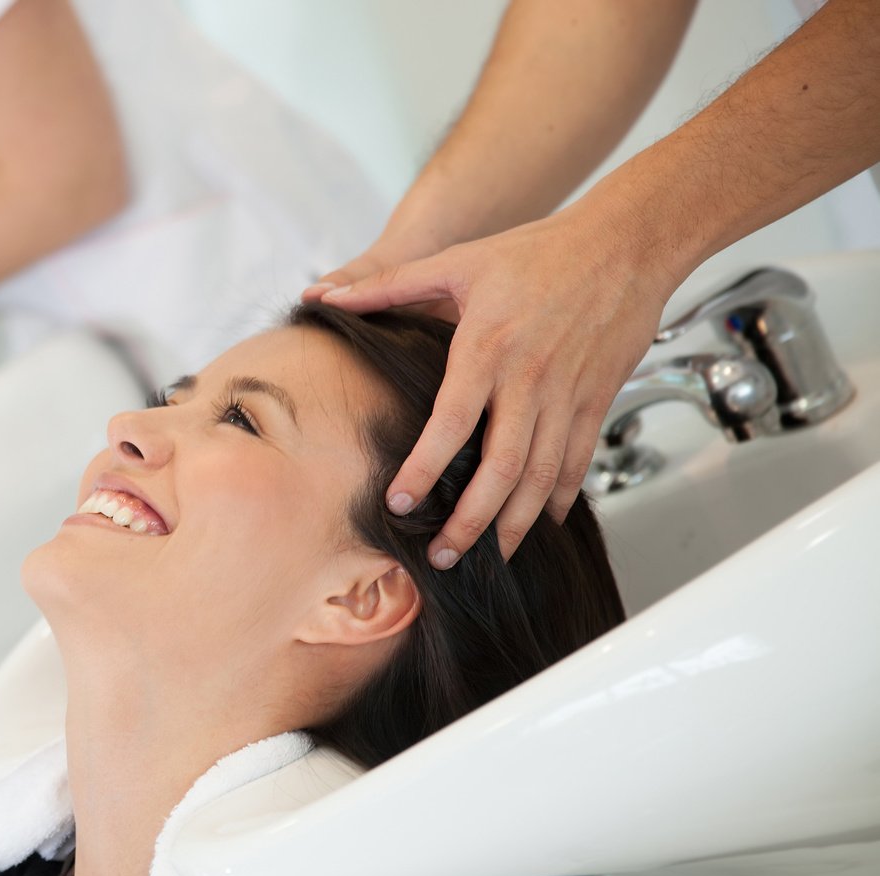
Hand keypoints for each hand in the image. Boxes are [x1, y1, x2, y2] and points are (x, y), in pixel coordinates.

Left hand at [313, 205, 676, 565]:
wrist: (628, 241)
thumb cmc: (541, 248)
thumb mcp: (458, 259)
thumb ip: (387, 285)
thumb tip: (324, 294)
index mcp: (487, 349)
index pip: (450, 425)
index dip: (425, 469)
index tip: (400, 503)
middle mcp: (529, 380)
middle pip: (500, 468)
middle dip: (470, 521)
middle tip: (442, 556)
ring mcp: (567, 394)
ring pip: (540, 476)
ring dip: (514, 524)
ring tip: (489, 557)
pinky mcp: (597, 400)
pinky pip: (577, 461)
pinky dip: (559, 499)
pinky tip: (539, 522)